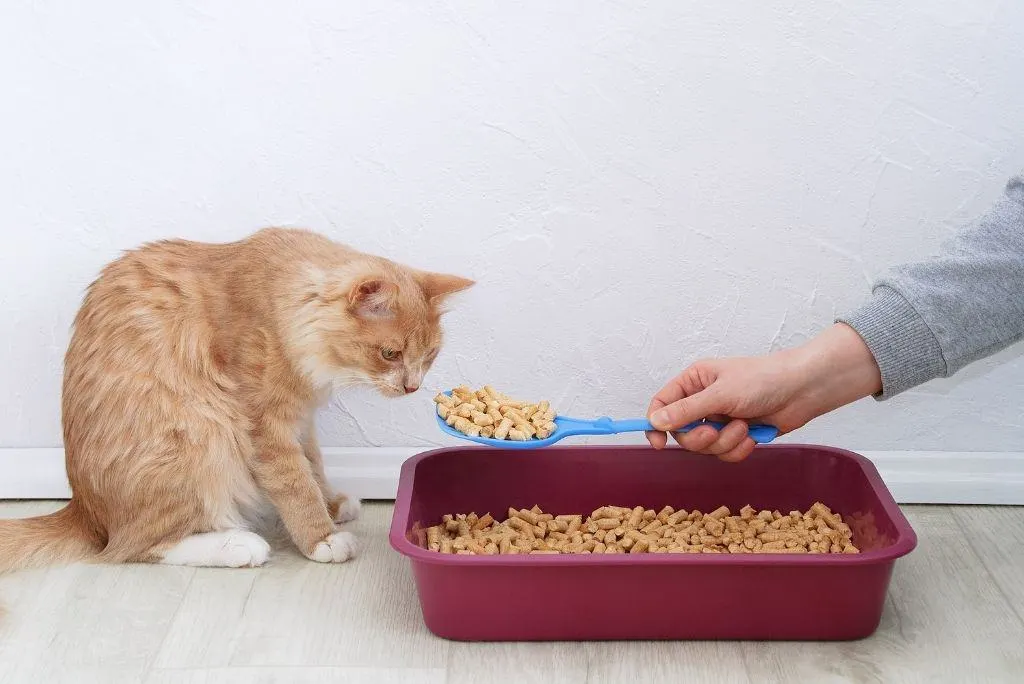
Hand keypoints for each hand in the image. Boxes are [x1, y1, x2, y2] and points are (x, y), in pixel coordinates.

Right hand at [646, 324, 881, 460]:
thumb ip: (687, 411)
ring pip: (705, 447)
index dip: (656, 424)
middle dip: (701, 438)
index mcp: (694, 382)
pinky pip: (725, 454)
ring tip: (744, 428)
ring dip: (725, 443)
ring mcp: (720, 420)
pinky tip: (753, 437)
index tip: (659, 443)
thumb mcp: (720, 394)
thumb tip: (656, 422)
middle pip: (683, 433)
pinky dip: (738, 449)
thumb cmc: (763, 380)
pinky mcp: (736, 435)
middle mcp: (703, 401)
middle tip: (716, 432)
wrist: (802, 390)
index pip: (662, 405)